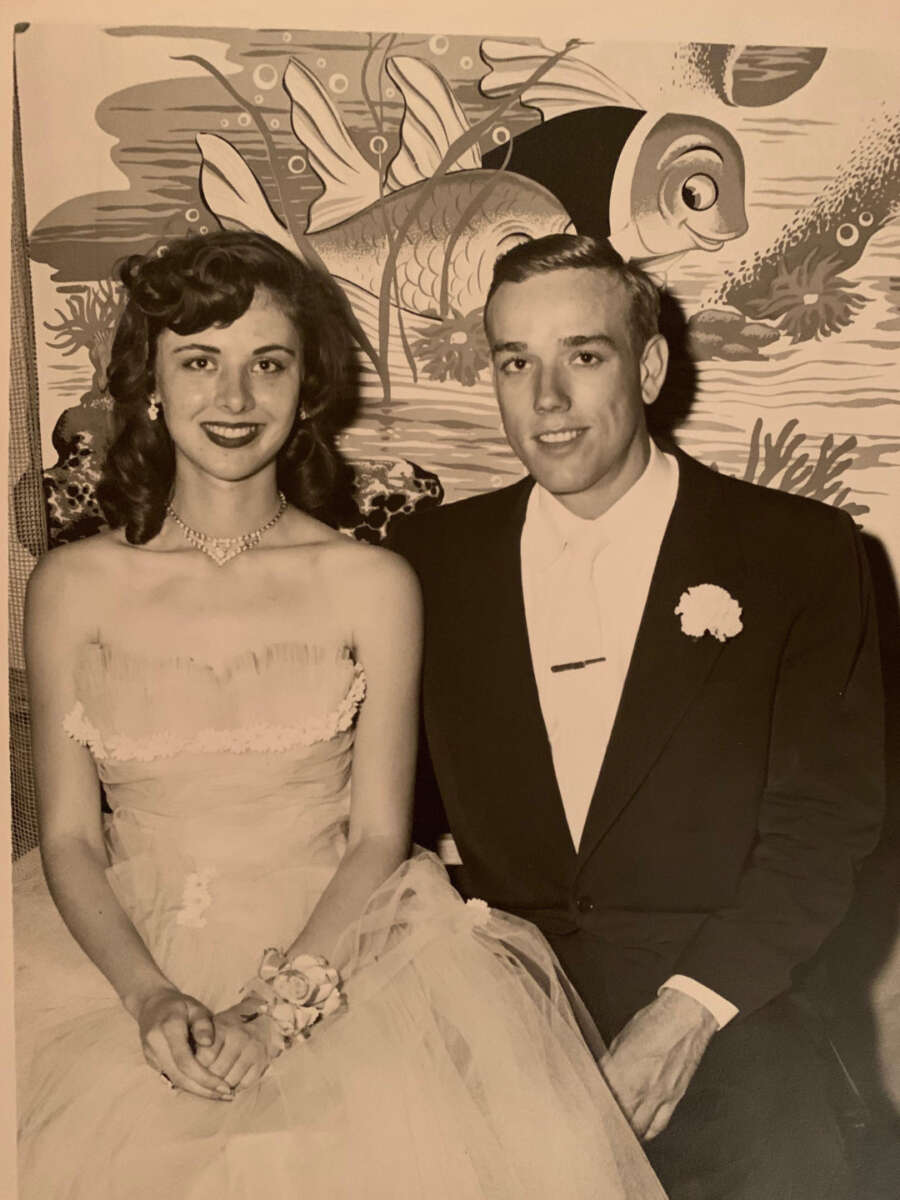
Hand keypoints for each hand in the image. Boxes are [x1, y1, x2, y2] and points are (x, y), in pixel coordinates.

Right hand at [136, 987, 233, 1100]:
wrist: (151, 1004)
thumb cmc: (180, 1005)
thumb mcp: (195, 1007)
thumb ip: (203, 1024)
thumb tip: (208, 1043)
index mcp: (168, 1028)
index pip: (185, 1061)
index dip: (205, 1077)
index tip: (225, 1086)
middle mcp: (155, 1044)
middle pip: (179, 1076)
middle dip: (204, 1090)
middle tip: (228, 1095)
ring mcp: (150, 1055)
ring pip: (175, 1080)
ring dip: (198, 1091)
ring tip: (221, 1094)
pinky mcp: (151, 1062)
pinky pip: (171, 1077)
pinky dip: (190, 1084)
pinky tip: (207, 1087)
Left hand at [193, 1002, 283, 1092]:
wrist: (265, 1018)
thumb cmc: (232, 1025)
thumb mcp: (215, 1024)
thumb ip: (200, 1040)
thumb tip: (185, 1065)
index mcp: (223, 1028)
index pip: (205, 1057)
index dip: (196, 1067)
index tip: (194, 1069)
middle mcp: (239, 1039)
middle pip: (216, 1072)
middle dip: (207, 1079)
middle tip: (205, 1078)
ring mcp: (252, 1051)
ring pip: (229, 1081)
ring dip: (221, 1086)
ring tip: (217, 1080)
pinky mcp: (262, 1062)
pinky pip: (244, 1084)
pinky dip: (235, 1086)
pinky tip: (231, 1080)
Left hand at [600, 989, 716, 1140]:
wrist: (685, 1018)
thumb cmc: (653, 1022)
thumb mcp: (621, 1039)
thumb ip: (609, 1063)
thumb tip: (599, 1076)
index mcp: (620, 1071)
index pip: (599, 1100)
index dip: (589, 1107)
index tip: (583, 1111)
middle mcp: (638, 1089)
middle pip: (617, 1120)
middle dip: (606, 1125)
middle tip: (596, 1127)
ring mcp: (658, 1097)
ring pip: (637, 1128)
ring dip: (626, 1133)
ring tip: (615, 1135)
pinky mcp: (674, 1099)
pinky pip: (658, 1125)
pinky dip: (647, 1132)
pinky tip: (640, 1134)